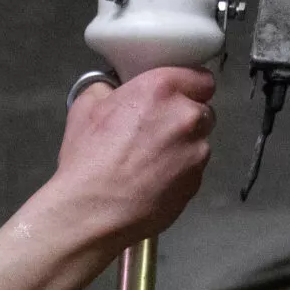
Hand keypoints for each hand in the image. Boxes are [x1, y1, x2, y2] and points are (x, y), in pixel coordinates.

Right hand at [52, 67, 215, 245]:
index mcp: (162, 89)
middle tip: (158, 132)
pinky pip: (194, 171)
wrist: (91, 211)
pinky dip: (180, 174)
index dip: (190, 87)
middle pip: (203, 111)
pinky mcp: (195, 183)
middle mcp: (186, 117)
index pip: (201, 78)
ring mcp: (195, 152)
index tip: (179, 96)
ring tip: (153, 162)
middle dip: (185, 119)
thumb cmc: (87, 161)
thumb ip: (108, 90)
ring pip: (200, 143)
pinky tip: (154, 182)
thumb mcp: (86, 108)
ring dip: (184, 148)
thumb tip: (112, 91)